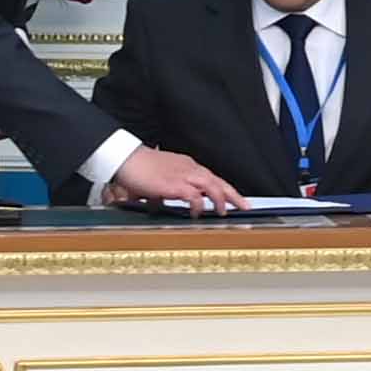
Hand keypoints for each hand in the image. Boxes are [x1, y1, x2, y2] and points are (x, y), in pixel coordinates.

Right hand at [112, 146, 245, 214]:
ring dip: (221, 200)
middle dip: (233, 195)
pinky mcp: (174, 185)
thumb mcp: (158, 178)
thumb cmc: (138, 166)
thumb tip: (161, 204)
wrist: (125, 158)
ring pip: (212, 186)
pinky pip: (194, 195)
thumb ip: (164, 190)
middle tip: (245, 207)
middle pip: (218, 181)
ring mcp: (183, 176)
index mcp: (187, 166)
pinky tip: (198, 212)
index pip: (212, 177)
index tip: (235, 198)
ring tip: (224, 212)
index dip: (225, 188)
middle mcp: (189, 169)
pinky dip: (199, 204)